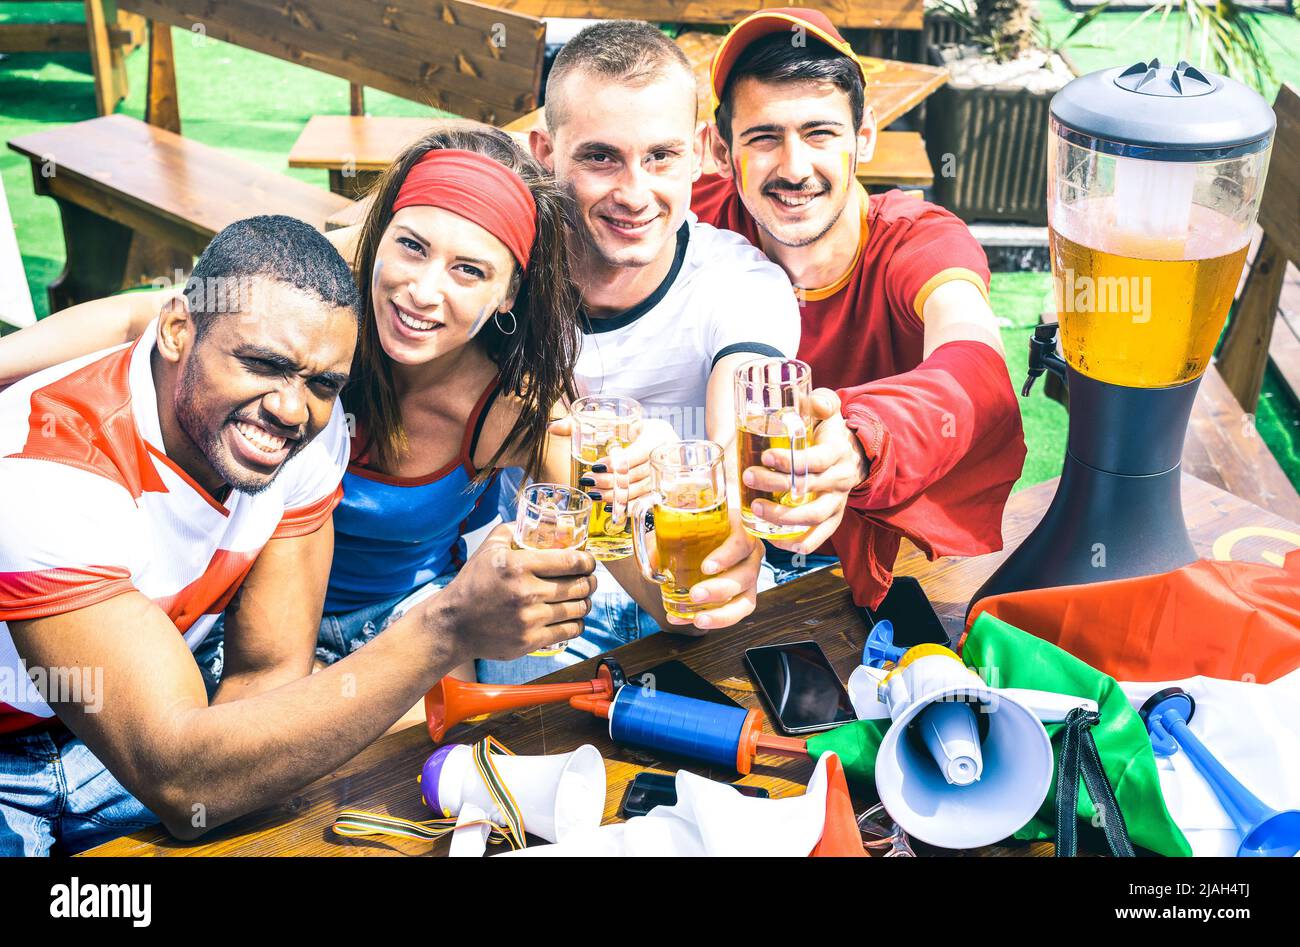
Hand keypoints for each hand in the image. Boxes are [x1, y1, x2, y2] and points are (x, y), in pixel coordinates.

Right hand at [433, 524, 596, 658]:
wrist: (453, 624)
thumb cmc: (472, 584)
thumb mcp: (488, 549)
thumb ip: (512, 529)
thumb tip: (537, 519)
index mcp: (518, 565)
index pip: (570, 561)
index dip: (588, 561)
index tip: (589, 561)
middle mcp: (526, 592)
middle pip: (579, 586)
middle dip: (591, 581)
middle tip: (590, 580)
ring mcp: (529, 619)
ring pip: (577, 609)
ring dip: (586, 603)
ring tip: (583, 599)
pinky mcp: (530, 640)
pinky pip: (568, 630)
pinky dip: (577, 623)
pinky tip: (573, 618)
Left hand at [552, 415, 677, 527]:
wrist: (660, 438)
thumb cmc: (631, 428)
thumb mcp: (612, 420)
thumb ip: (582, 424)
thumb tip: (551, 428)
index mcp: (656, 435)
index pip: (637, 453)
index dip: (616, 462)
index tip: (595, 466)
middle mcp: (665, 456)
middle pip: (636, 473)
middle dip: (610, 481)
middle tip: (589, 481)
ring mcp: (666, 474)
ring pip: (640, 489)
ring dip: (616, 495)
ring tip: (594, 495)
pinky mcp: (664, 488)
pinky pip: (646, 500)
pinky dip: (628, 505)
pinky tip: (612, 507)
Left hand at [665, 514, 762, 633]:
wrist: (685, 549)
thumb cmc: (688, 533)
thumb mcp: (674, 530)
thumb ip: (663, 540)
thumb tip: (654, 560)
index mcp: (738, 529)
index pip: (742, 541)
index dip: (727, 555)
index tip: (706, 568)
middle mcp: (749, 554)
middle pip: (746, 574)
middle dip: (720, 588)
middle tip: (695, 595)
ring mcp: (748, 579)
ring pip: (745, 601)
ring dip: (722, 614)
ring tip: (698, 619)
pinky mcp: (742, 598)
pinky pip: (734, 614)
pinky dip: (713, 620)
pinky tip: (691, 620)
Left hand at [742, 389, 870, 554]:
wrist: (854, 454)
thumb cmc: (830, 431)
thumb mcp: (829, 410)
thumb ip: (821, 401)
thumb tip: (811, 400)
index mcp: (837, 452)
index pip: (815, 460)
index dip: (791, 460)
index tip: (765, 455)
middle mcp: (840, 479)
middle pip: (809, 487)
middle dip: (776, 485)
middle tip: (748, 477)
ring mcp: (838, 501)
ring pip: (815, 515)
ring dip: (785, 517)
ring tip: (756, 509)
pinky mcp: (834, 517)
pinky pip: (821, 535)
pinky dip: (802, 543)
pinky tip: (776, 542)